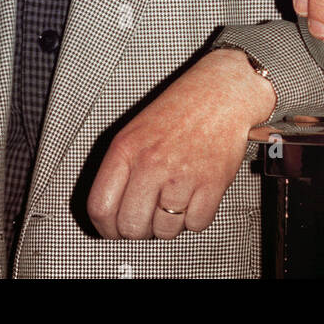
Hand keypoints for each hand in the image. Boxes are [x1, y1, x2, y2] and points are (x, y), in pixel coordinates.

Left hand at [86, 49, 274, 240]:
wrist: (222, 91)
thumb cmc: (181, 109)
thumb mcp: (137, 130)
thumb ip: (122, 169)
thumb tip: (114, 213)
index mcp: (126, 148)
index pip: (100, 208)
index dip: (107, 228)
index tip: (115, 229)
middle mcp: (151, 163)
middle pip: (131, 227)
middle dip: (140, 230)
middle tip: (149, 217)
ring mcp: (181, 175)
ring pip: (164, 232)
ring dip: (170, 224)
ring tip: (176, 200)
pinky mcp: (211, 183)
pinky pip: (196, 225)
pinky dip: (196, 218)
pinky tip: (195, 197)